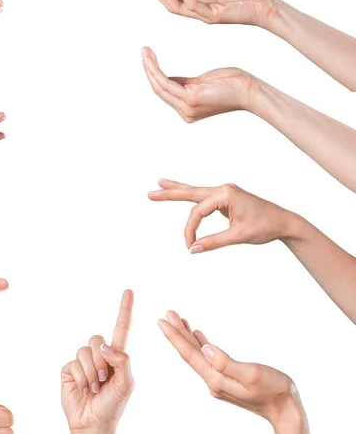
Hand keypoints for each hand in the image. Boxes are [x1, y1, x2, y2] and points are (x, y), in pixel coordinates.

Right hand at [61, 290, 134, 432]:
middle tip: (104, 380)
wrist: (94, 424)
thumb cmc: (113, 405)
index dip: (125, 309)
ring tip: (94, 388)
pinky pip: (74, 364)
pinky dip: (81, 379)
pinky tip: (83, 390)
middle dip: (101, 361)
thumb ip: (122, 361)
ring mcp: (83, 361)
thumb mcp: (127, 383)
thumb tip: (104, 345)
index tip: (129, 291)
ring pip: (85, 351)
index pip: (121, 328)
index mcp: (116, 355)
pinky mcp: (69, 369)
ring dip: (92, 373)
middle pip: (97, 338)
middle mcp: (99, 354)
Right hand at [141, 47, 255, 122]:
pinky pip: (167, 83)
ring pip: (160, 87)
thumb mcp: (204, 82)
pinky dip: (156, 69)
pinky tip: (152, 59)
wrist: (250, 91)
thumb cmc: (233, 84)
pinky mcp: (190, 98)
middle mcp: (185, 112)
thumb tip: (169, 78)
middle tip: (143, 52)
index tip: (149, 58)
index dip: (155, 75)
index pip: (166, 93)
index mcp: (188, 110)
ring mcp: (186, 108)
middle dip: (149, 70)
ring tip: (145, 52)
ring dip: (150, 68)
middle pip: (159, 90)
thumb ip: (186, 83)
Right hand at [148, 179, 293, 253]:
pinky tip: (180, 189)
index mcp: (226, 194)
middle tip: (150, 193)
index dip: (190, 229)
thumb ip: (213, 242)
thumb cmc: (265, 226)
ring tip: (159, 184)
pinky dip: (189, 194)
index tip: (189, 245)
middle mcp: (223, 189)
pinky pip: (202, 196)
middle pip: (190, 192)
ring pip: (194, 191)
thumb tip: (192, 249)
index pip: (198, 211)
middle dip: (170, 193)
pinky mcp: (225, 198)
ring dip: (177, 189)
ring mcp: (224, 192)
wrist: (285, 222)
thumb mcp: (239, 236)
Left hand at [158, 311, 301, 427]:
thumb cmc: (275, 390)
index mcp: (216, 379)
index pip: (190, 354)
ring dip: (186, 337)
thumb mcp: (253, 374)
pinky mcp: (226, 379)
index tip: (162, 320)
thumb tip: (205, 348)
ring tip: (177, 320)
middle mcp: (213, 381)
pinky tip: (197, 335)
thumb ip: (227, 363)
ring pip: (197, 355)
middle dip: (177, 333)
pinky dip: (200, 344)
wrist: (287, 412)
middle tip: (166, 313)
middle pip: (190, 353)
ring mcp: (219, 381)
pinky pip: (207, 358)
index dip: (175, 336)